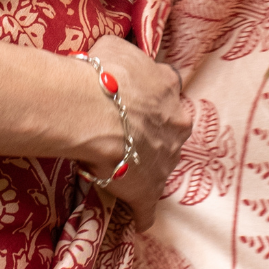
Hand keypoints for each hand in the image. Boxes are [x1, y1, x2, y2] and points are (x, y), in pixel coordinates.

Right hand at [80, 36, 189, 231]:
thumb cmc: (101, 74)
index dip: (151, 95)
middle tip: (130, 132)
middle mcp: (176, 123)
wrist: (93, 111)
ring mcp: (165, 159)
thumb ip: (125, 55)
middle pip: (172, 128)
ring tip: (127, 169)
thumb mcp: (115, 47)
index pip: (168, 89)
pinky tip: (139, 220)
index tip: (136, 99)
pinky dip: (143, 214)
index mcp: (168, 88)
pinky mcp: (149, 190)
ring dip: (148, 165)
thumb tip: (119, 56)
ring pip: (163, 163)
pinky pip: (148, 208)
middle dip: (156, 131)